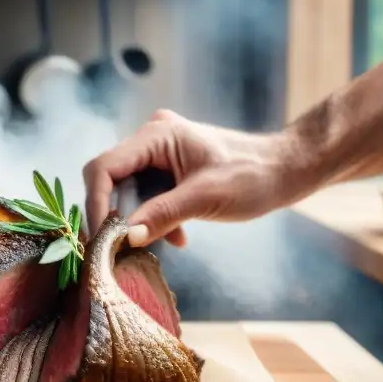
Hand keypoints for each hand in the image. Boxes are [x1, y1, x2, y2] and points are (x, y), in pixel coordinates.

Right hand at [83, 109, 291, 246]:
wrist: (286, 170)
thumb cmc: (253, 176)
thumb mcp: (205, 198)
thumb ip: (162, 215)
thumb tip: (125, 238)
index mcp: (156, 134)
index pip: (104, 168)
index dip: (95, 203)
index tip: (100, 238)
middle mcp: (151, 138)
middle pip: (110, 180)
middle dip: (116, 215)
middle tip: (122, 247)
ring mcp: (158, 152)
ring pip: (127, 191)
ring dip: (140, 220)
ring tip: (166, 240)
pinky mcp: (167, 168)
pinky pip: (146, 194)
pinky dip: (155, 217)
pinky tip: (179, 236)